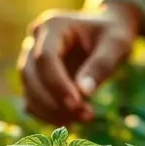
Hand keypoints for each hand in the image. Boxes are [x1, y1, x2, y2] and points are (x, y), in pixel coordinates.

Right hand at [18, 1, 141, 125]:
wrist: (106, 33)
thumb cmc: (112, 34)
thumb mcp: (116, 44)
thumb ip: (101, 65)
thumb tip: (84, 93)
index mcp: (53, 25)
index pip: (45, 57)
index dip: (58, 84)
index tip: (78, 105)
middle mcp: (35, 40)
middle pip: (31, 75)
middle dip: (55, 101)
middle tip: (86, 116)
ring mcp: (30, 59)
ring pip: (28, 90)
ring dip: (50, 111)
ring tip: (82, 119)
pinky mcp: (34, 78)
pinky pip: (31, 100)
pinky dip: (47, 114)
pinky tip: (70, 121)